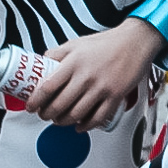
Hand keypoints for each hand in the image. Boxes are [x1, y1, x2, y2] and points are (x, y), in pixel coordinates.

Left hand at [32, 20, 163, 130]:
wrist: (135, 42)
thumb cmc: (107, 43)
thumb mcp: (76, 43)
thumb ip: (57, 54)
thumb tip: (41, 64)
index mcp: (74, 62)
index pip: (47, 87)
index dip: (36, 101)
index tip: (32, 106)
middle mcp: (86, 76)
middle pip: (59, 105)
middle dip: (47, 115)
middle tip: (44, 115)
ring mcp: (101, 87)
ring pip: (76, 114)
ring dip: (63, 122)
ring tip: (59, 120)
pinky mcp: (115, 96)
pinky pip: (98, 118)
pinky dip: (86, 125)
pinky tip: (80, 125)